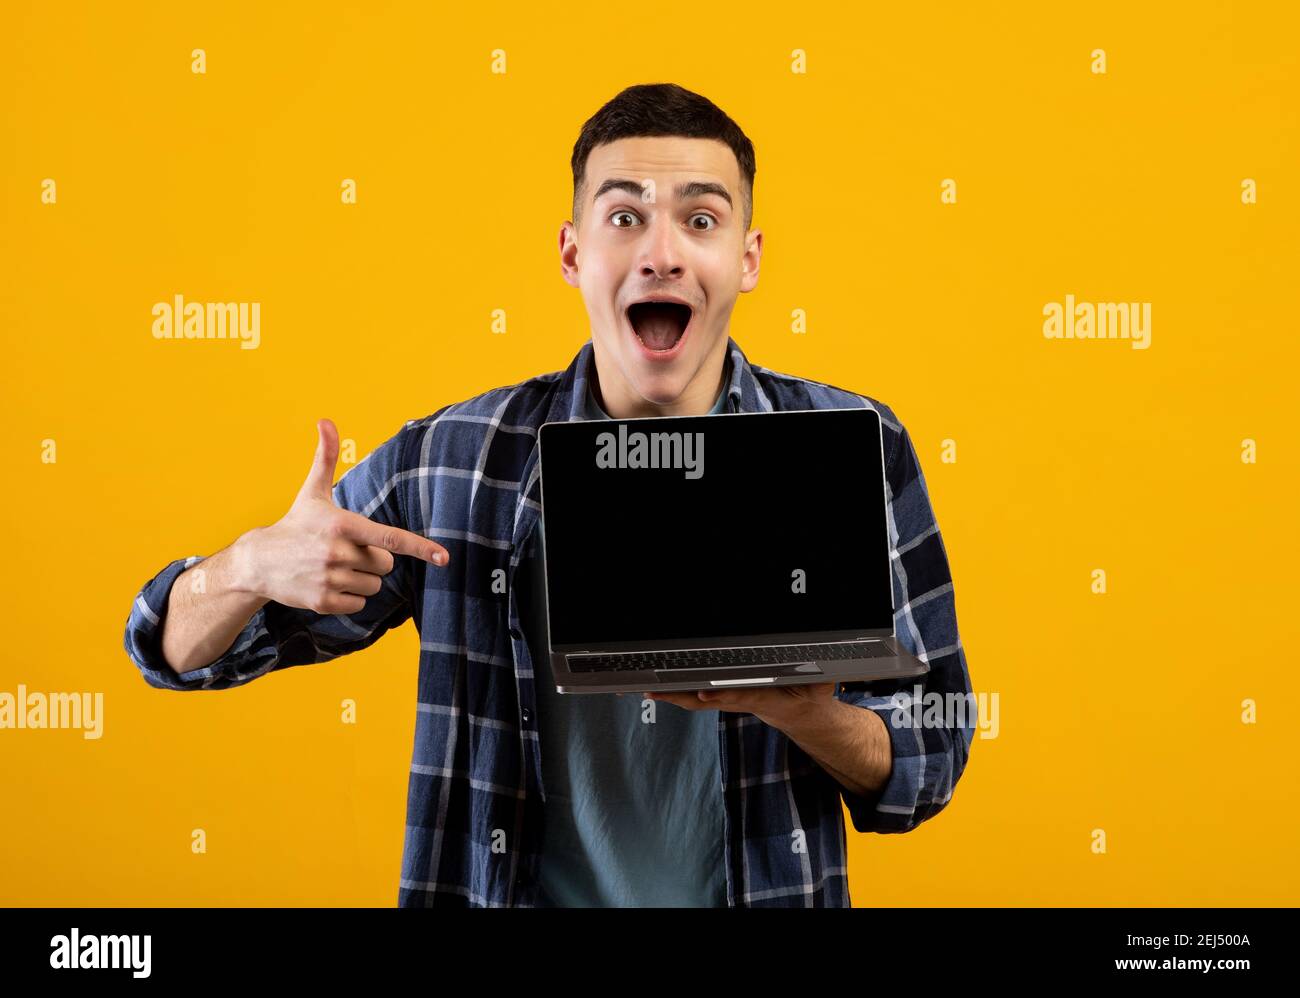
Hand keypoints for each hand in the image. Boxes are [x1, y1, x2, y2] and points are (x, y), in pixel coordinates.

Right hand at [233, 418, 448, 613]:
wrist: (258, 561)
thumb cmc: (296, 524)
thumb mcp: (312, 491)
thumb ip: (326, 457)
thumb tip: (326, 420)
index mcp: (342, 525)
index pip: (389, 538)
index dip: (419, 547)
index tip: (444, 556)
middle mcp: (337, 552)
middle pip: (385, 564)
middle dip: (373, 559)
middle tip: (346, 551)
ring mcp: (329, 578)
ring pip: (374, 586)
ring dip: (362, 579)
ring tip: (335, 567)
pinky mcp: (322, 602)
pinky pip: (359, 605)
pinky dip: (350, 598)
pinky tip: (329, 583)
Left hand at [626, 682, 837, 730]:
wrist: (800, 716)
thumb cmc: (807, 697)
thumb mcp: (821, 689)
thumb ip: (823, 683)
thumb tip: (830, 674)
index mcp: (764, 697)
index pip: (741, 695)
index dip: (723, 695)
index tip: (706, 694)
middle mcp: (740, 700)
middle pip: (708, 699)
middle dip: (682, 695)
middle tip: (659, 691)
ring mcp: (729, 701)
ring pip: (696, 699)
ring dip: (671, 696)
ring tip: (647, 690)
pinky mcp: (723, 699)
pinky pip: (695, 696)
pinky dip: (675, 693)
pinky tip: (655, 689)